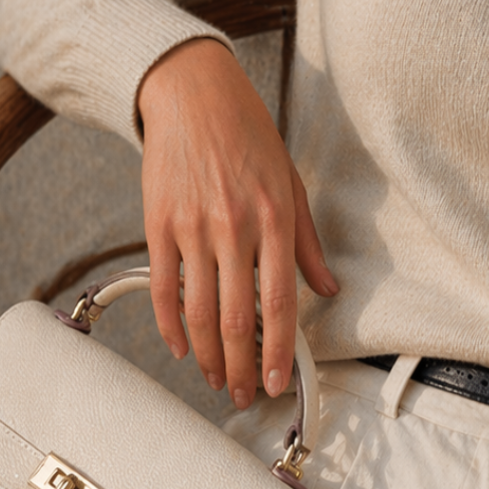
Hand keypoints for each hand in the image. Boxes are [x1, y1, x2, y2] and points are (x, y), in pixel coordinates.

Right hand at [138, 37, 337, 409]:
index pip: (282, 300)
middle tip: (245, 395)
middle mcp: (235, 226)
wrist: (194, 94)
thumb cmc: (248, 134)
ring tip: (217, 380)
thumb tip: (328, 287)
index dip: (281, 351)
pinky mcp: (159, 225)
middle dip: (243, 367)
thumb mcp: (290, 181)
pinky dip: (170, 326)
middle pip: (238, 317)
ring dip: (208, 357)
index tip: (280, 381)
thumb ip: (307, 241)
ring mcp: (193, 227)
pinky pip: (163, 288)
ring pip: (200, 312)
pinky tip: (180, 347)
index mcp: (275, 217)